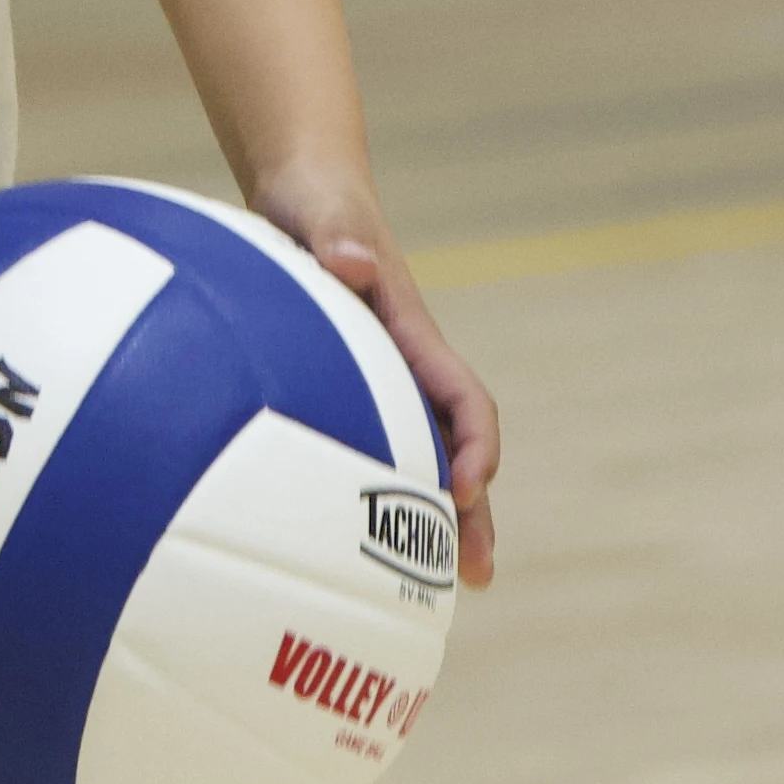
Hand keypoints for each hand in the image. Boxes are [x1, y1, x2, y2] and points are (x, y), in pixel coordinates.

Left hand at [253, 157, 500, 587]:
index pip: (463, 399)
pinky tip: (330, 543)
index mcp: (411, 334)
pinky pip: (366, 449)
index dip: (475, 447)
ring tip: (420, 594)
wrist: (305, 189)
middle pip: (456, 450)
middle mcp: (407, 366)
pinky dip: (366, 496)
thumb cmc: (315, 200)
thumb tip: (353, 265)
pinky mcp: (348, 389)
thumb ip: (337, 235)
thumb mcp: (322, 211)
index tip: (466, 490)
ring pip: (416, 460)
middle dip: (474, 514)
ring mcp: (381, 381)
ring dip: (430, 519)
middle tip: (479, 579)